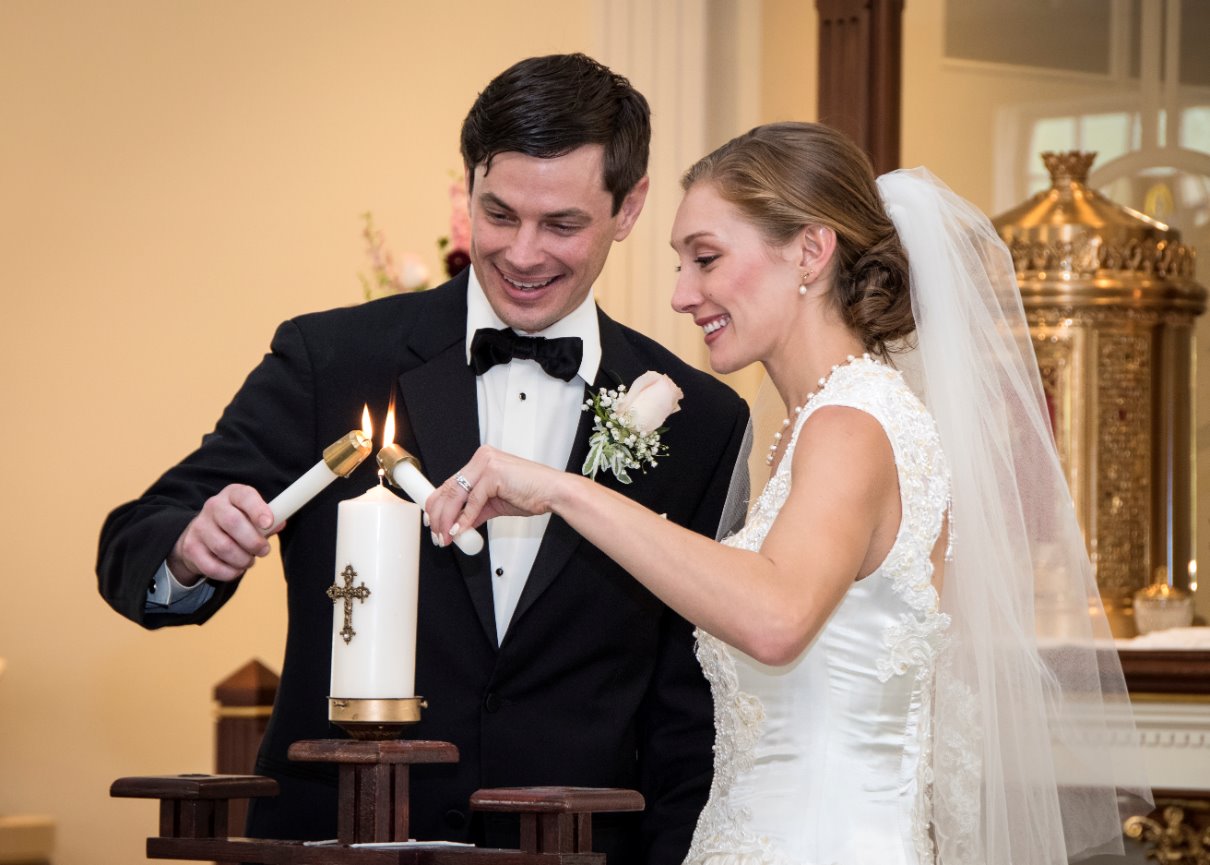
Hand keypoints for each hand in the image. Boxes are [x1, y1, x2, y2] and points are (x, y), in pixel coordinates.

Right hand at [168, 484, 276, 583]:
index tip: (269, 524)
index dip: (258, 510)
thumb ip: (269, 521)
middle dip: (253, 541)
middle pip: (233, 523)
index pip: (245, 496)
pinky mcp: (191, 547)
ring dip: (243, 559)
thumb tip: (280, 523)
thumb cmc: (238, 525)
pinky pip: (212, 566)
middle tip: (264, 551)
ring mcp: (199, 526)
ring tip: (249, 560)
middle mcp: (214, 506)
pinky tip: (237, 569)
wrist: (203, 536)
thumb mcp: (253, 516)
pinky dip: (230, 572)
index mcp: (233, 494)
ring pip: (224, 547)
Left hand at [426, 446, 560, 545]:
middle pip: (449, 488)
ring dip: (448, 520)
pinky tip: (460, 531)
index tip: (432, 521)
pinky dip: (465, 519)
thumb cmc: (532, 493)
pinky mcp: (493, 473)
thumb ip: (477, 510)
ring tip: (446, 537)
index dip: (437, 504)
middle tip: (437, 535)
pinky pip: (473, 501)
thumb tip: (458, 525)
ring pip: (457, 495)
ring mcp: (486, 463)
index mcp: (481, 460)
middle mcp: (481, 458)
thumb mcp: (497, 503)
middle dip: (439, 515)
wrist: (555, 492)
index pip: (451, 482)